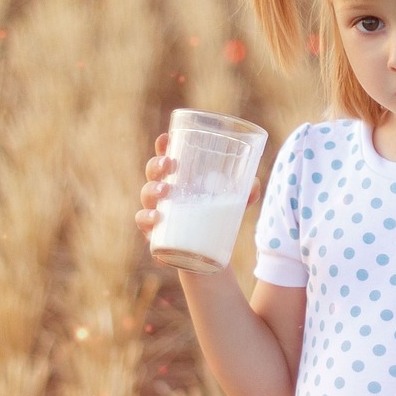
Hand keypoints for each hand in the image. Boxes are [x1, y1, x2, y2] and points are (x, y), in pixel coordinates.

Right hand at [135, 133, 261, 240]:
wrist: (205, 257)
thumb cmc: (216, 220)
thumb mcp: (234, 205)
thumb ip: (247, 194)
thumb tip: (254, 185)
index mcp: (180, 178)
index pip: (167, 156)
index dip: (163, 146)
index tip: (166, 138)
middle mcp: (164, 191)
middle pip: (153, 171)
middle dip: (157, 164)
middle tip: (170, 164)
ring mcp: (157, 210)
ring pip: (146, 193)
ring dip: (152, 189)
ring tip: (165, 190)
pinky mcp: (154, 232)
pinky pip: (142, 222)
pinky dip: (146, 218)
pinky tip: (156, 217)